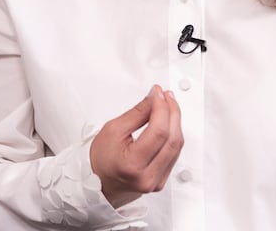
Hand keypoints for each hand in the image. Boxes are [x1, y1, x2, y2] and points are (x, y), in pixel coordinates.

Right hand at [89, 85, 183, 207]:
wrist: (99, 182)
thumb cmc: (101, 159)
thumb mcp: (113, 129)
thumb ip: (137, 113)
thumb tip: (154, 98)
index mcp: (133, 164)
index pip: (158, 132)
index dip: (161, 108)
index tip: (158, 93)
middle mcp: (148, 176)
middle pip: (172, 138)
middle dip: (172, 112)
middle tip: (166, 96)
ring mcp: (157, 181)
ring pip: (176, 146)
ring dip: (175, 122)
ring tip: (168, 106)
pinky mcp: (161, 181)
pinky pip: (174, 154)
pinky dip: (173, 135)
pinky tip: (168, 123)